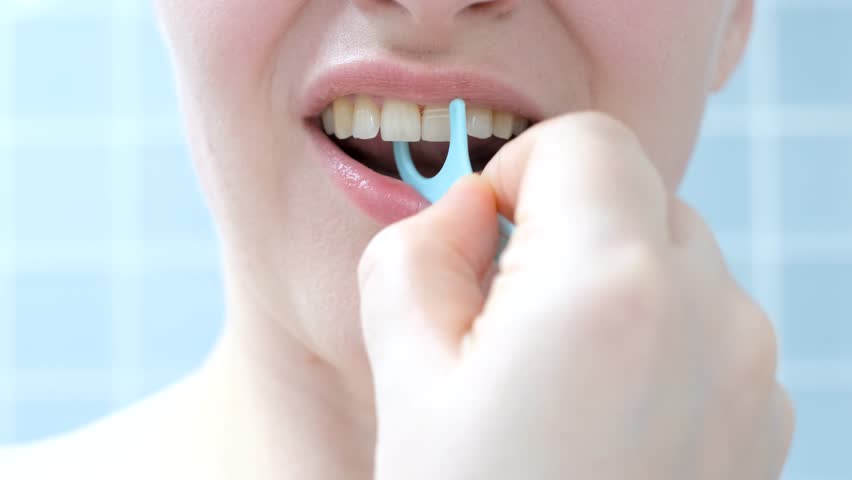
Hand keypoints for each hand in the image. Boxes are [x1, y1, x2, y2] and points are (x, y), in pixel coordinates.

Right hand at [358, 113, 793, 478]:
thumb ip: (417, 254)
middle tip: (505, 318)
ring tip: (555, 375)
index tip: (485, 238)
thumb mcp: (404, 377)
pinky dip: (653, 333)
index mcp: (611, 286)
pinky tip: (606, 412)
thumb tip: (469, 213)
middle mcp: (711, 314)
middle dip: (560, 229)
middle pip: (632, 194)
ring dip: (607, 280)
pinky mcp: (763, 415)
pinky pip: (705, 322)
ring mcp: (752, 369)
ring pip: (672, 255)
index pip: (584, 142)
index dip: (518, 173)